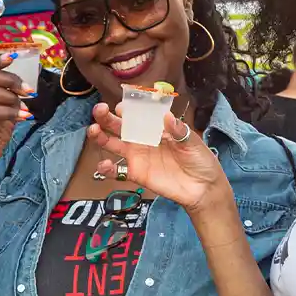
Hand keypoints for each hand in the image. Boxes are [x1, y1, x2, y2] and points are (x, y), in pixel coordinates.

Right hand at [83, 107, 227, 214]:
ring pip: (114, 144)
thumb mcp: (193, 143)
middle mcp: (143, 139)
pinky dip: (107, 168)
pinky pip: (118, 171)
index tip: (122, 107)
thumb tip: (167, 117)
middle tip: (99, 110)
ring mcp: (138, 156)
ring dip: (101, 137)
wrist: (203, 188)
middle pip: (121, 126)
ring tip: (93, 131)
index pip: (139, 114)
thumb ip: (179, 131)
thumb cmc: (200, 160)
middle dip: (107, 117)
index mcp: (156, 127)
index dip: (129, 109)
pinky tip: (103, 165)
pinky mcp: (136, 174)